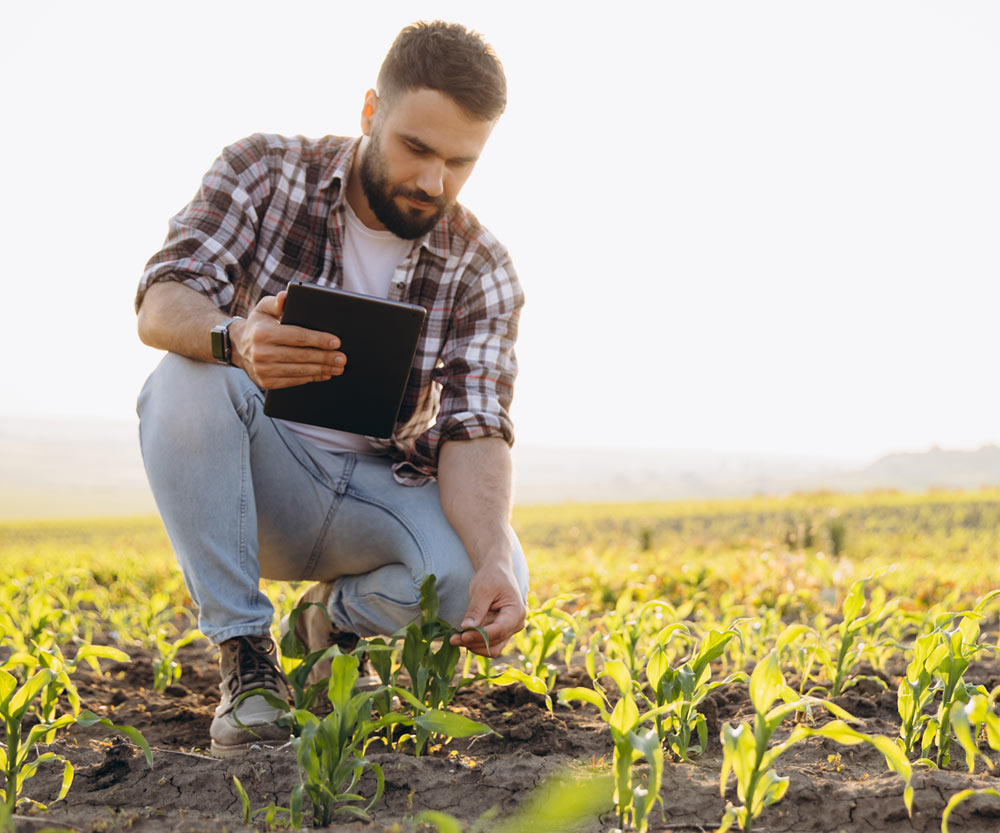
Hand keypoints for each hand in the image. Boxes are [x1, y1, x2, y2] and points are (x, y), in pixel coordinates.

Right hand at [231, 290, 345, 388]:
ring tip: (337, 367)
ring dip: (322, 370)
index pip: (297, 337)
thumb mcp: (263, 308)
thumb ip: (276, 301)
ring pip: (300, 371)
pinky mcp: (267, 382)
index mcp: (263, 333)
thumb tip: (286, 296)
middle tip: (342, 358)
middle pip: (302, 356)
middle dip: (325, 357)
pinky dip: (311, 378)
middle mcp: (261, 353)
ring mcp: (263, 370)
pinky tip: (324, 373)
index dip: (319, 340)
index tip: (336, 342)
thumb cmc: (258, 325)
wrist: (238, 347)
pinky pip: (294, 381)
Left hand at [449, 563, 525, 657]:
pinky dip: (475, 642)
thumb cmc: (491, 577)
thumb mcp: (482, 589)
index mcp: (516, 612)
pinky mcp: (500, 633)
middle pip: (495, 642)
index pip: (499, 630)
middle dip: (473, 642)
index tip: (462, 635)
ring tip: (455, 638)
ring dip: (473, 645)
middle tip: (452, 639)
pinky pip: (488, 644)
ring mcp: (509, 630)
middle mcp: (516, 624)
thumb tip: (466, 627)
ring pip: (491, 648)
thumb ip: (476, 609)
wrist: (496, 573)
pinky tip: (462, 636)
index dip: (480, 635)